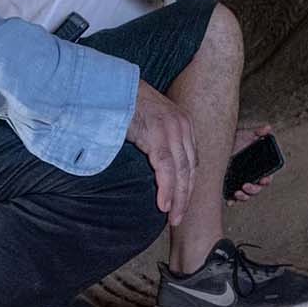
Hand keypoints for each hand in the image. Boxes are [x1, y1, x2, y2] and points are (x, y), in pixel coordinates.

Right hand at [125, 81, 196, 224]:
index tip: (183, 203)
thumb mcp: (152, 122)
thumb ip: (159, 141)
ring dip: (177, 198)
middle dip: (186, 197)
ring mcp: (172, 130)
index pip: (192, 161)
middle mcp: (183, 126)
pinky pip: (165, 168)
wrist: (115, 87)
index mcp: (184, 124)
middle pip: (190, 169)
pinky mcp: (157, 135)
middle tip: (179, 218)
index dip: (189, 185)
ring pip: (181, 172)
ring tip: (172, 217)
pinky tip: (163, 204)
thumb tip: (157, 167)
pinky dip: (166, 189)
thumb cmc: (129, 106)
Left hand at [227, 123, 274, 204]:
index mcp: (258, 167)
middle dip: (253, 190)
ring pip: (246, 195)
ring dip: (244, 197)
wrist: (217, 145)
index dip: (267, 180)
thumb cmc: (234, 140)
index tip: (264, 179)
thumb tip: (268, 128)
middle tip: (246, 186)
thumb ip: (257, 132)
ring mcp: (241, 182)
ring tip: (238, 193)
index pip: (267, 177)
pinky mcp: (230, 186)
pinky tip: (230, 201)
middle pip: (257, 189)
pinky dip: (233, 201)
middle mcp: (250, 177)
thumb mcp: (245, 135)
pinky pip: (233, 197)